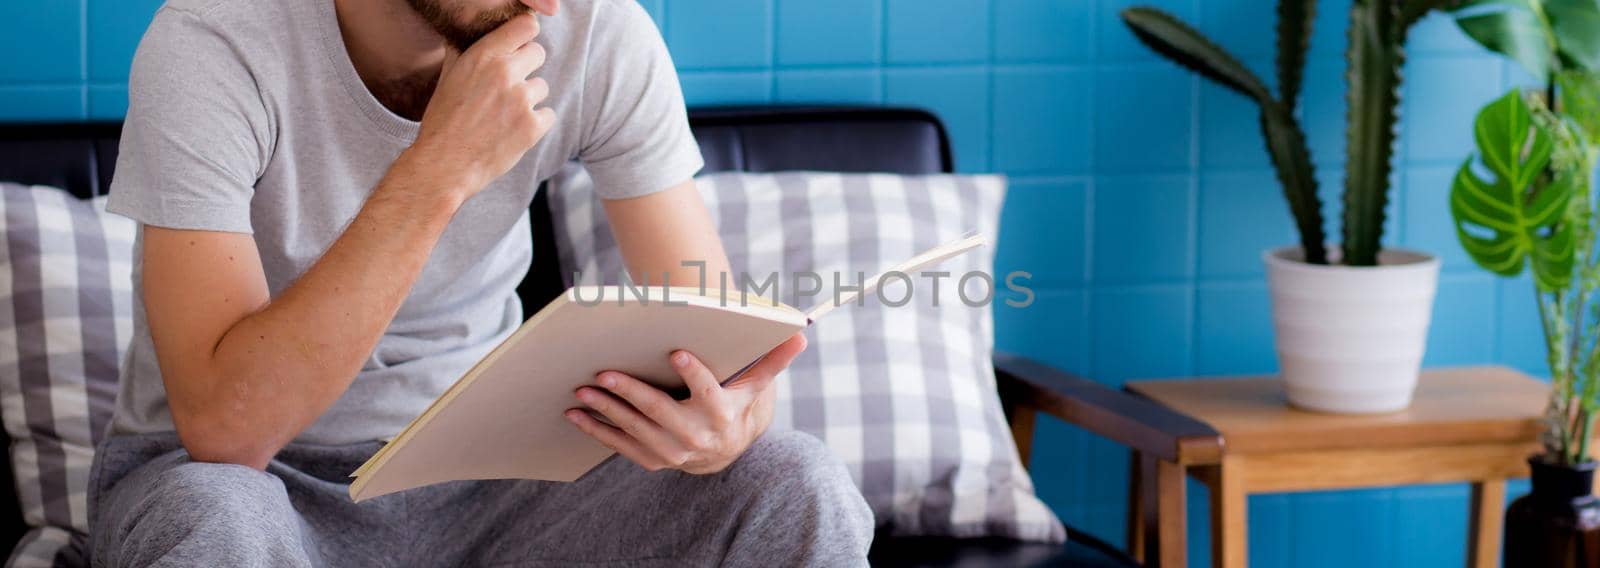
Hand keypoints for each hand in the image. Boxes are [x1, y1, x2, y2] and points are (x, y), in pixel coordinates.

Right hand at [408, 13, 554, 199]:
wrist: (444, 164)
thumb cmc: (443, 121)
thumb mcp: (449, 77)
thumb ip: (466, 52)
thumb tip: (472, 33)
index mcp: (483, 55)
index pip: (526, 26)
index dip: (525, 36)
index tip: (521, 46)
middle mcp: (505, 72)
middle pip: (538, 53)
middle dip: (526, 68)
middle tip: (509, 88)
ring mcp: (521, 99)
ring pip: (542, 86)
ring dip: (529, 99)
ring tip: (504, 115)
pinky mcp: (533, 126)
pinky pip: (548, 114)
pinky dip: (536, 123)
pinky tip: (514, 131)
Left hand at [565, 334, 807, 473]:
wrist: (724, 452)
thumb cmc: (735, 405)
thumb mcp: (754, 385)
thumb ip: (771, 360)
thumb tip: (799, 333)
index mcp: (722, 414)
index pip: (708, 393)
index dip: (694, 374)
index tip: (676, 352)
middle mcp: (697, 437)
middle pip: (660, 412)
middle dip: (631, 393)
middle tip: (604, 373)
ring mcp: (673, 452)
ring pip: (636, 429)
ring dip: (607, 410)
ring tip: (583, 390)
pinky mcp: (653, 459)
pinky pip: (621, 445)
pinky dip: (597, 430)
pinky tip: (576, 414)